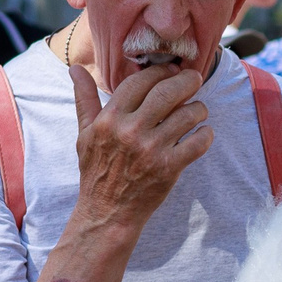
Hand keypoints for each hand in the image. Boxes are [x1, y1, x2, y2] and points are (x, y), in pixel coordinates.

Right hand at [70, 59, 211, 231]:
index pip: (140, 81)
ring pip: (187, 115)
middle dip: (187, 80)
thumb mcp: (85, 133)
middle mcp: (130, 131)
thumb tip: (76, 69)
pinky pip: (198, 143)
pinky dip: (206, 135)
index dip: (160, 71)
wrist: (107, 212)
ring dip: (199, 108)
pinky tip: (203, 132)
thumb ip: (85, 99)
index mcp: (110, 119)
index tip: (172, 70)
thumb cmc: (96, 171)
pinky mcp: (169, 168)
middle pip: (167, 92)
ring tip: (198, 110)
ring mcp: (151, 150)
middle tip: (195, 79)